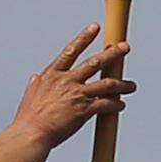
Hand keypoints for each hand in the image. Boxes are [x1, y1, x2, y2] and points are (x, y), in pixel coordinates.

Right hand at [10, 28, 135, 153]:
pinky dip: (116, 104)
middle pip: (95, 62)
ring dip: (122, 84)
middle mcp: (67, 81)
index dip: (84, 37)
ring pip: (107, 84)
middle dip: (113, 53)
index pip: (71, 51)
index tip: (94, 27)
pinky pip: (106, 104)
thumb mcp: (30, 95)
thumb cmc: (28, 119)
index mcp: (52, 75)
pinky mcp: (84, 110)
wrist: (31, 134)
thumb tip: (35, 77)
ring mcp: (77, 95)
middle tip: (125, 46)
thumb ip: (35, 84)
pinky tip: (121, 105)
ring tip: (132, 85)